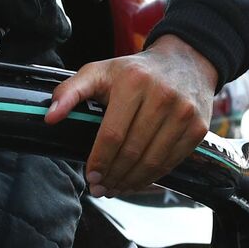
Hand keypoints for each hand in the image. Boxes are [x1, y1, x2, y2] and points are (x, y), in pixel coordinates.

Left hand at [43, 34, 218, 196]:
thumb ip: (70, 91)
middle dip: (113, 175)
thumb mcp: (99, 71)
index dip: (99, 160)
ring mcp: (183, 112)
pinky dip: (152, 177)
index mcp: (133, 81)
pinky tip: (137, 181)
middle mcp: (162, 96)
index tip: (90, 175)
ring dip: (131, 182)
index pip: (112, 134)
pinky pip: (172, 161)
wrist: (186, 61)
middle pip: (132, 151)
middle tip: (100, 188)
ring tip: (115, 188)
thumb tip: (49, 117)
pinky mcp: (198, 127)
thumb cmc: (135, 70)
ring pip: (153, 161)